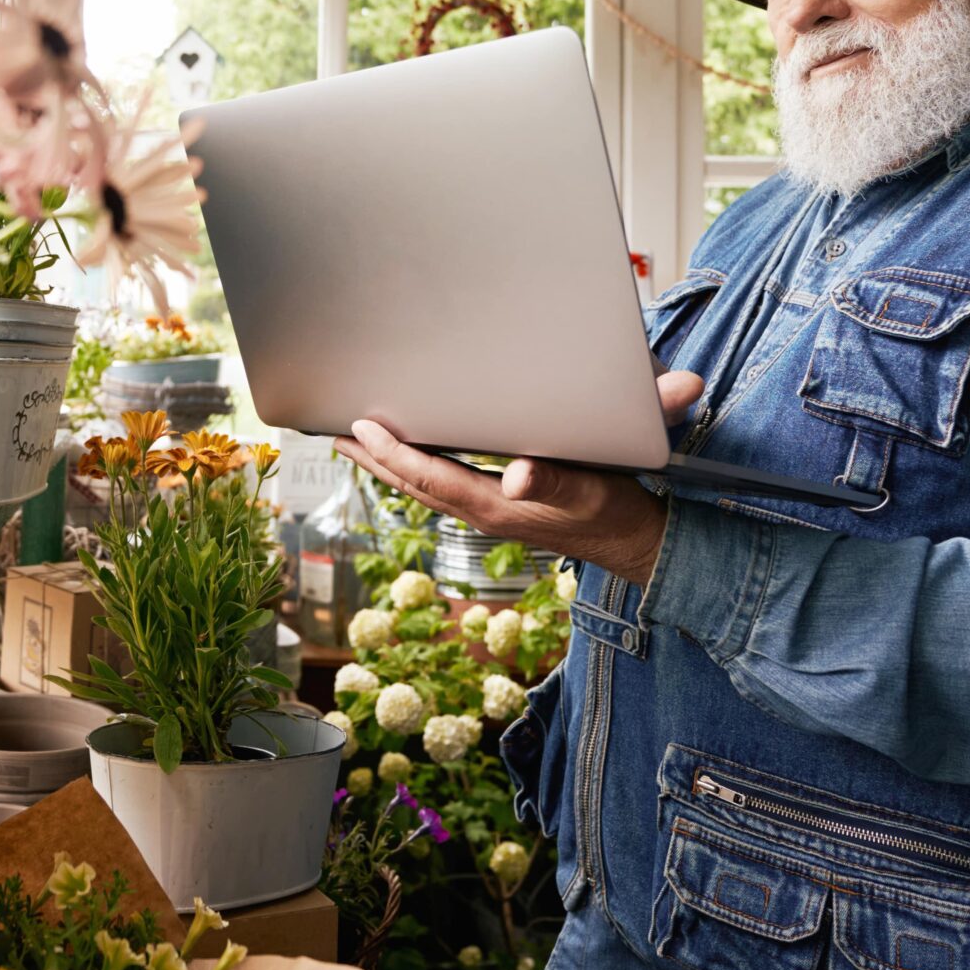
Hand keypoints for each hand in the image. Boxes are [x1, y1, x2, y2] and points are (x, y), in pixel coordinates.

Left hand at [332, 371, 703, 588]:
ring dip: (389, 465)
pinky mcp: (500, 509)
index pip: (429, 477)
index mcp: (494, 508)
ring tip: (358, 442)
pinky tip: (412, 453)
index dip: (392, 453)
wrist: (634, 542)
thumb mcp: (588, 491)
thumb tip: (518, 476)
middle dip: (373, 460)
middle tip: (335, 434)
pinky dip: (418, 469)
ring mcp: (489, 513)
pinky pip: (444, 487)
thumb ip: (554, 479)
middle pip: (413, 484)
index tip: (360, 427)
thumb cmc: (612, 512)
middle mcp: (482, 513)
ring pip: (425, 487)